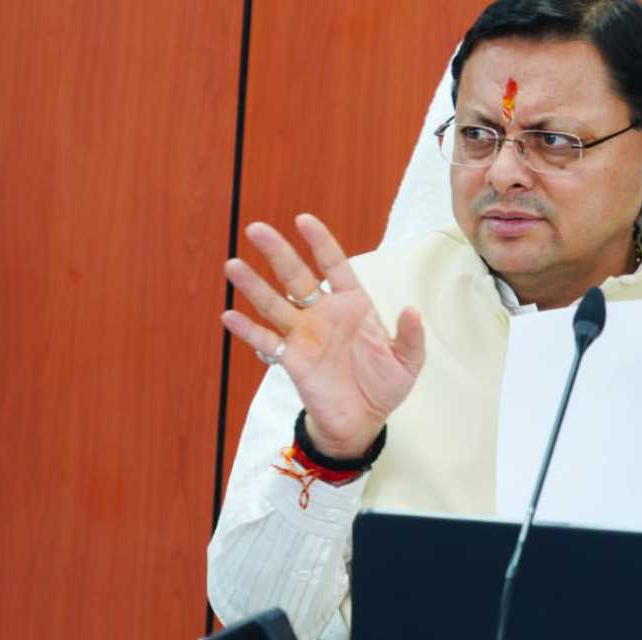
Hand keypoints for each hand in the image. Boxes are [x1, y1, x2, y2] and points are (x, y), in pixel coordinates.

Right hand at [220, 214, 425, 458]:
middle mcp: (324, 313)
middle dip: (277, 252)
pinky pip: (266, 341)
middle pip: (296, 276)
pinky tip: (229, 316)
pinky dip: (247, 330)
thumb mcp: (407, 362)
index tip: (303, 220)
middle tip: (256, 229)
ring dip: (254, 286)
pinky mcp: (291, 359)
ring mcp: (304, 334)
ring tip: (233, 265)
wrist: (363, 421)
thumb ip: (410, 336)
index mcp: (354, 305)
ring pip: (274, 303)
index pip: (335, 265)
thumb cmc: (385, 386)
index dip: (320, 243)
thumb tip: (412, 310)